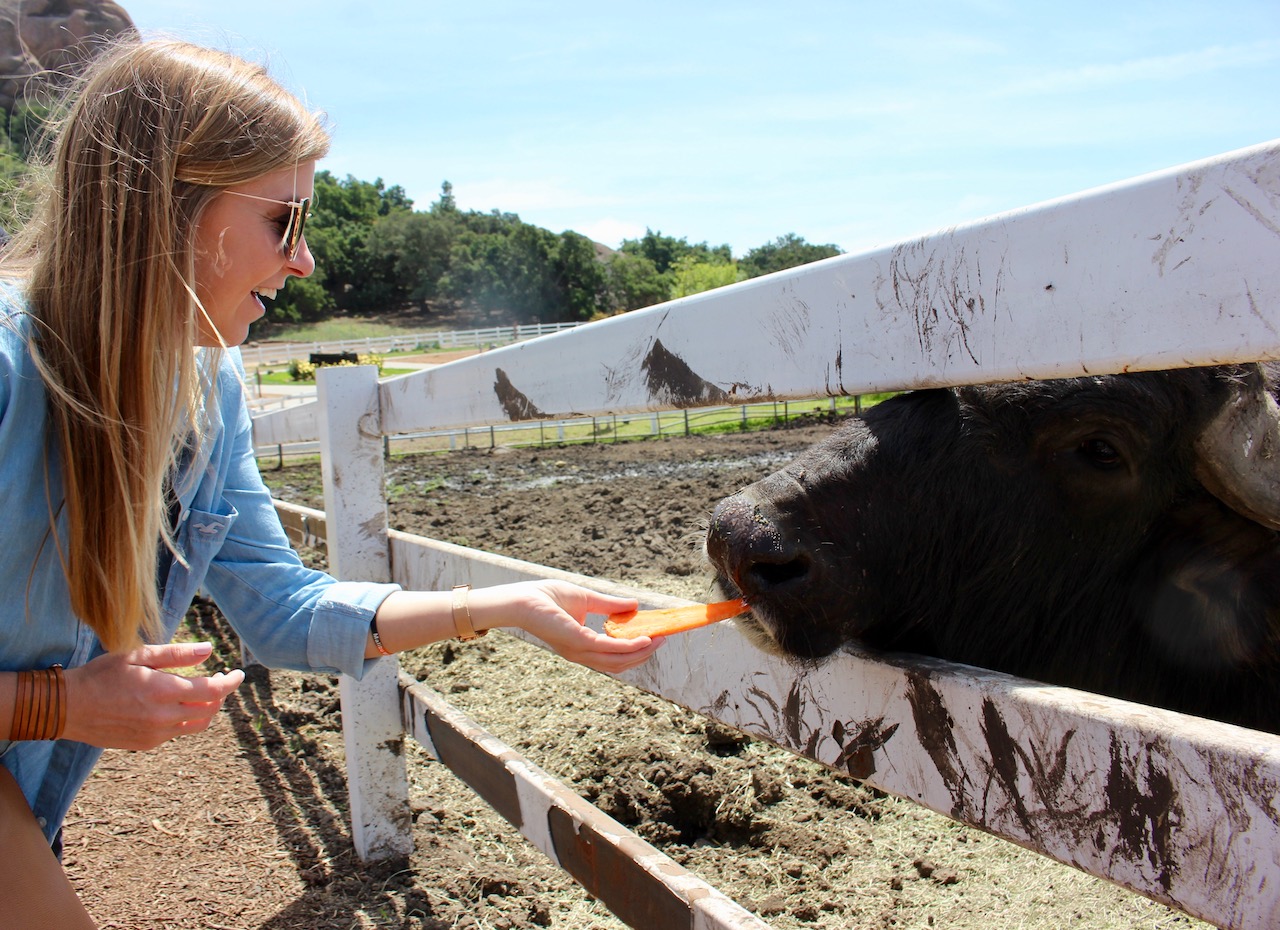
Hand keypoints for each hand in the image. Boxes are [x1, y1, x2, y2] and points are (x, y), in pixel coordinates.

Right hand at [61, 642, 244, 749]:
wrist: (67, 707)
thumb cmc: (102, 675)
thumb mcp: (139, 656)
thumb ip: (177, 654)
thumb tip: (209, 650)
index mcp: (163, 691)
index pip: (212, 690)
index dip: (230, 682)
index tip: (238, 673)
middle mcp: (163, 717)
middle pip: (209, 710)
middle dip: (219, 694)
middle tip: (218, 678)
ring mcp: (155, 734)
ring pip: (196, 725)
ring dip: (205, 709)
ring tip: (200, 692)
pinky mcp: (146, 744)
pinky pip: (176, 732)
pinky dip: (184, 718)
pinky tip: (173, 704)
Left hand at [477, 580, 661, 673]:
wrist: (522, 598)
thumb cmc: (546, 597)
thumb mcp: (586, 599)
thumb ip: (609, 605)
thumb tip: (634, 606)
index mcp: (581, 646)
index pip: (612, 656)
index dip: (635, 651)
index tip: (654, 639)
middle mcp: (581, 653)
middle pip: (620, 664)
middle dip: (643, 655)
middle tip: (662, 641)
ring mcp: (580, 650)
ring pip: (619, 661)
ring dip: (641, 652)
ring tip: (658, 639)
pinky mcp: (578, 641)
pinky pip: (610, 648)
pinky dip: (630, 646)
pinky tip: (644, 638)